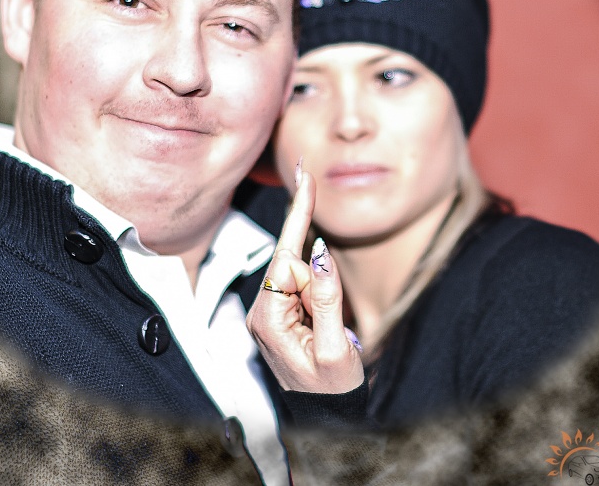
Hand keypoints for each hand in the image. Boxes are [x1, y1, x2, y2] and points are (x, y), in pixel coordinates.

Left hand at [246, 166, 363, 393]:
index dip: (300, 219)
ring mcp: (269, 314)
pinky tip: (323, 313)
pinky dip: (315, 290)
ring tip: (329, 331)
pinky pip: (299, 286)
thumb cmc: (333, 392)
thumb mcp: (336, 350)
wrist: (327, 420)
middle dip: (317, 273)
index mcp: (269, 320)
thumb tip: (319, 252)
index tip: (306, 178)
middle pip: (291, 263)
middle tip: (328, 298)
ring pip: (298, 274)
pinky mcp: (279, 315)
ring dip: (321, 291)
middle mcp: (262, 312)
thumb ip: (327, 299)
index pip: (286, 258)